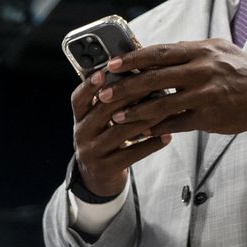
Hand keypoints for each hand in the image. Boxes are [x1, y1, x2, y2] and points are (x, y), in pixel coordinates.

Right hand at [70, 67, 174, 198]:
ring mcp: (92, 152)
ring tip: (167, 109)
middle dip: (130, 96)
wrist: (97, 176)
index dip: (89, 85)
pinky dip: (151, 144)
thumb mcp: (100, 119)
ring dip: (146, 119)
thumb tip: (138, 70)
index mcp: (80, 118)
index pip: (79, 99)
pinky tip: (167, 136)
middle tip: (155, 83)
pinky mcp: (105, 168)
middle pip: (104, 111)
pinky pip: (131, 154)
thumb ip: (112, 100)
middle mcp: (81, 134)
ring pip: (120, 131)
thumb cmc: (106, 138)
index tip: (103, 72)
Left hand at [99, 41, 246, 136]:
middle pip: (154, 79)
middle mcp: (201, 71)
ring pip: (161, 105)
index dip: (133, 59)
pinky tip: (139, 131)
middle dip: (125, 88)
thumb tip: (157, 52)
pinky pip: (174, 124)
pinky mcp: (207, 116)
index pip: (159, 53)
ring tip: (115, 117)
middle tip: (103, 95)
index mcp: (200, 52)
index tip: (112, 65)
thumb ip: (187, 52)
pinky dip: (154, 128)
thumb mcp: (216, 51)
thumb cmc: (238, 71)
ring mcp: (204, 95)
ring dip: (135, 113)